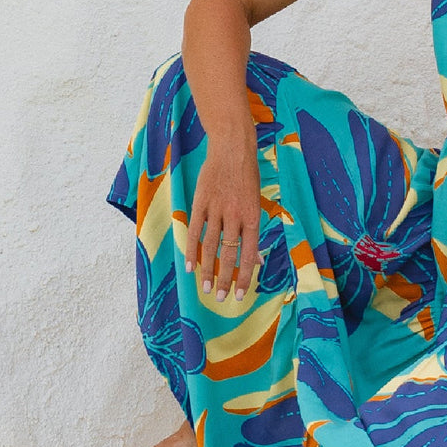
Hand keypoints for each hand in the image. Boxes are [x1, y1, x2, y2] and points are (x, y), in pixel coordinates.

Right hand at [184, 133, 261, 301]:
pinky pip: (194, 231)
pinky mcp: (200, 203)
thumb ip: (253, 232)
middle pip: (230, 255)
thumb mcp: (257, 203)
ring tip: (206, 288)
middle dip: (226, 279)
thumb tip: (257, 260)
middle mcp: (235, 216)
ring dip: (208, 270)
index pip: (250, 255)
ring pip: (211, 247)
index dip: (245, 276)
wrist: (232, 149)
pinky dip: (191, 250)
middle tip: (221, 298)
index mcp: (252, 218)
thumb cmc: (247, 177)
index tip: (241, 294)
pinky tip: (190, 266)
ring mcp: (216, 210)